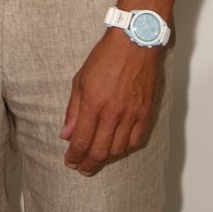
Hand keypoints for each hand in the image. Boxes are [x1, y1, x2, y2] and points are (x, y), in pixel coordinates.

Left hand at [60, 29, 158, 175]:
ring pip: (118, 149)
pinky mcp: (146, 113)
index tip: (69, 162)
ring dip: (105, 159)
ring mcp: (131, 114)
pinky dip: (124, 149)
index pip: (81, 140)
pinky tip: (116, 149)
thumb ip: (73, 110)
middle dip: (88, 164)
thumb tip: (66, 134)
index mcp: (93, 103)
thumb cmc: (106, 57)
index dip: (74, 156)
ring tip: (96, 160)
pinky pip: (136, 140)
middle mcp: (113, 113)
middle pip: (99, 151)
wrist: (135, 42)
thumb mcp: (80, 80)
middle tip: (81, 169)